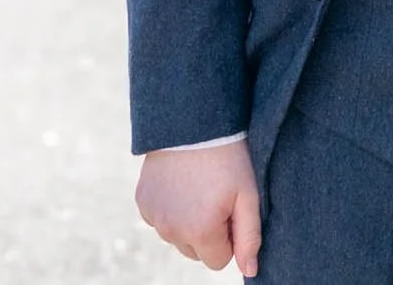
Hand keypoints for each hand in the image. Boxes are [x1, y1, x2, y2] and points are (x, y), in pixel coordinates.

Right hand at [136, 138, 262, 274]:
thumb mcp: (248, 196)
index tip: (232, 210)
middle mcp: (171, 231)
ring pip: (178, 237)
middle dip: (209, 232)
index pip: (219, 262)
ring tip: (200, 188)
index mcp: (199, 232)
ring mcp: (153, 218)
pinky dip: (172, 209)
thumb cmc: (228, 159)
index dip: (230, 237)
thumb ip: (249, 238)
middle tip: (217, 197)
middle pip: (196, 252)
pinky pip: (161, 220)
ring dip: (189, 222)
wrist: (192, 123)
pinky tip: (183, 184)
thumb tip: (250, 271)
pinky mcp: (142, 203)